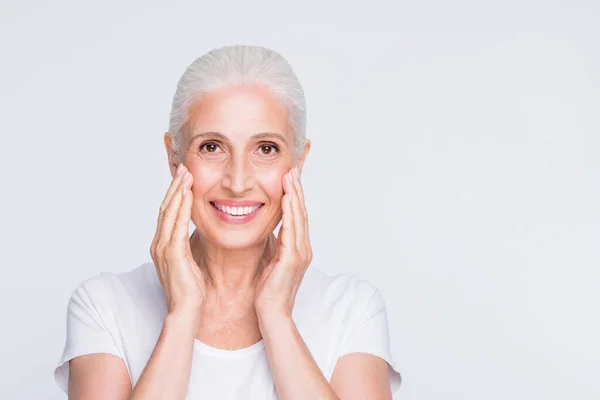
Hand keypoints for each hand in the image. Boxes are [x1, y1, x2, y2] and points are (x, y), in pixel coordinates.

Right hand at [150, 163, 205, 325]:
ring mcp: (162, 249)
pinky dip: (181, 207)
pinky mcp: (171, 254)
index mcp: (162, 245)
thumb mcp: (189, 262)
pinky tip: (188, 194)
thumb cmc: (191, 291)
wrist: (186, 312)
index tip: (184, 177)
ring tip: (186, 174)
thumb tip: (194, 233)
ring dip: (177, 191)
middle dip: (175, 186)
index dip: (175, 193)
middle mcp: (158, 244)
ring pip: (168, 212)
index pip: (167, 213)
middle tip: (184, 167)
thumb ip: (187, 246)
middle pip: (165, 207)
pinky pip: (176, 225)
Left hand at [254, 167, 312, 319]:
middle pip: (301, 212)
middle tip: (292, 168)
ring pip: (299, 217)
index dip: (294, 196)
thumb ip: (275, 246)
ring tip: (290, 175)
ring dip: (295, 195)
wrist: (272, 316)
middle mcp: (303, 248)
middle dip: (297, 189)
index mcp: (298, 249)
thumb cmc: (268, 293)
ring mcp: (300, 253)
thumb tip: (269, 232)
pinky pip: (292, 230)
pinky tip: (286, 198)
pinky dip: (290, 212)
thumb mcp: (271, 263)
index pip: (297, 216)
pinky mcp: (293, 259)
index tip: (289, 177)